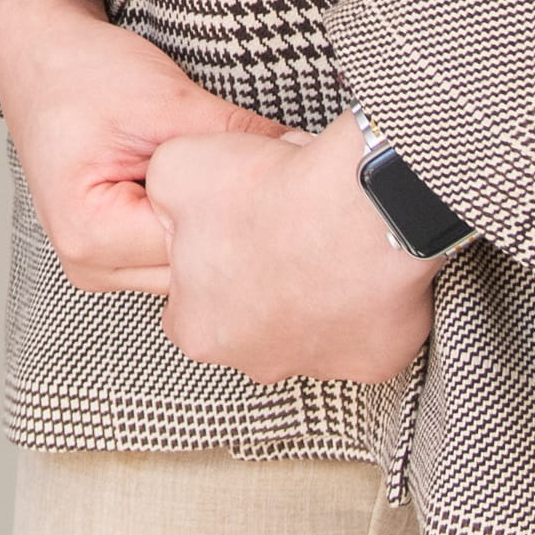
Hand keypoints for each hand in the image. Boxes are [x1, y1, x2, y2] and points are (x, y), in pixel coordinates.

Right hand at [0, 0, 285, 291]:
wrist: (40, 53)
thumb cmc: (84, 73)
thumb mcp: (169, 101)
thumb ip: (237, 139)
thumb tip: (307, 158)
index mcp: (89, 236)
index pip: (196, 253)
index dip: (242, 216)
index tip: (278, 181)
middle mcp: (88, 265)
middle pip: (193, 274)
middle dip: (234, 229)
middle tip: (273, 182)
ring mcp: (97, 265)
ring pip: (187, 271)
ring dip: (216, 232)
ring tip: (239, 185)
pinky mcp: (111, 254)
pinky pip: (172, 257)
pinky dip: (197, 229)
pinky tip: (213, 197)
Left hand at [146, 115, 441, 386]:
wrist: (359, 199)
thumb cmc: (270, 192)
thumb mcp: (174, 169)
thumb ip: (161, 198)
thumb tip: (166, 203)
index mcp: (198, 328)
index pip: (187, 301)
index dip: (204, 258)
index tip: (224, 228)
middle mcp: (255, 361)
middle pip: (246, 322)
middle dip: (258, 282)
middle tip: (274, 231)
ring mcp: (319, 365)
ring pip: (306, 329)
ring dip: (310, 292)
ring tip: (319, 239)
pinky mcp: (373, 359)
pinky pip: (362, 332)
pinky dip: (362, 301)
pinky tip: (358, 260)